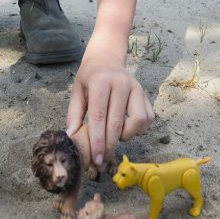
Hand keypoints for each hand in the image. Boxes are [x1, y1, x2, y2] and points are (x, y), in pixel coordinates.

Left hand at [66, 49, 153, 167]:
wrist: (106, 58)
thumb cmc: (89, 76)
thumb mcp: (77, 90)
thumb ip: (74, 114)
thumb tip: (72, 138)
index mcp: (100, 82)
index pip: (99, 116)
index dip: (97, 140)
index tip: (96, 158)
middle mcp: (121, 83)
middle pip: (117, 122)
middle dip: (109, 146)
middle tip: (103, 161)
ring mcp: (136, 88)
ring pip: (138, 122)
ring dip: (126, 135)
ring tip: (115, 135)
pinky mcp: (146, 94)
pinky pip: (148, 118)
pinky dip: (138, 129)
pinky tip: (126, 128)